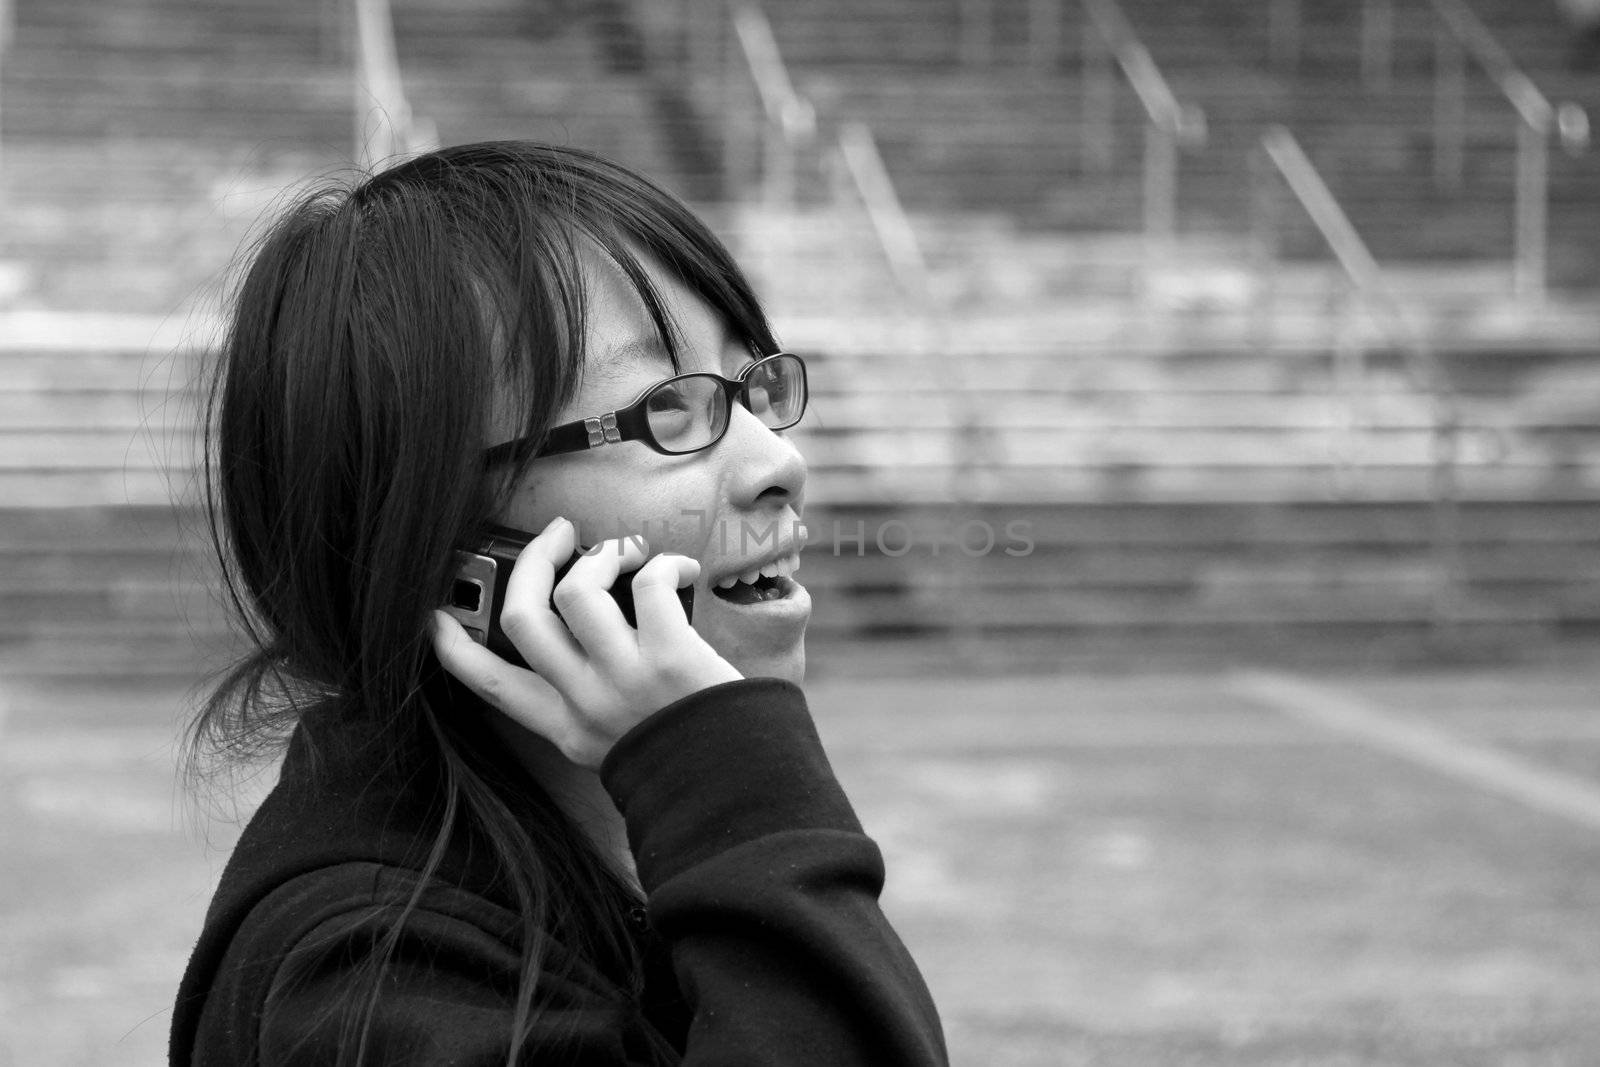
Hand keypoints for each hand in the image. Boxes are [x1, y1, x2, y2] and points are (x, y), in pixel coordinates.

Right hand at [431, 516, 741, 768]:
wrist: (737, 792)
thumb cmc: (682, 754)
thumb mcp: (610, 741)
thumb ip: (582, 698)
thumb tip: (571, 622)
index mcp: (564, 725)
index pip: (488, 684)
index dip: (453, 647)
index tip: (436, 616)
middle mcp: (584, 701)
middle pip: (523, 616)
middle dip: (535, 560)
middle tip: (558, 534)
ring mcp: (623, 679)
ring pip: (577, 590)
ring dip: (601, 555)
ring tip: (626, 556)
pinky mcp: (670, 657)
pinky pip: (648, 584)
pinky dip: (663, 564)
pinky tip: (680, 571)